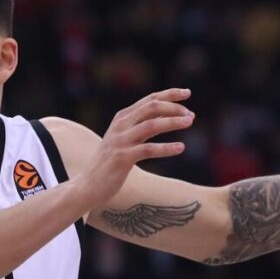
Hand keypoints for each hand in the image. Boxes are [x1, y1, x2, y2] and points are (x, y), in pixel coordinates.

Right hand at [80, 88, 194, 207]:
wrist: (88, 185)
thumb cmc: (110, 164)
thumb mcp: (125, 139)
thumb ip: (143, 127)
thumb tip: (168, 117)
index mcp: (122, 118)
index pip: (149, 100)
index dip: (169, 94)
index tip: (187, 93)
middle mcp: (121, 125)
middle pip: (151, 107)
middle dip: (174, 107)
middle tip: (191, 114)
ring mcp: (121, 141)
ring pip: (151, 125)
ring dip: (173, 122)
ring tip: (190, 122)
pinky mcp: (122, 158)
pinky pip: (148, 149)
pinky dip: (166, 148)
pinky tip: (180, 148)